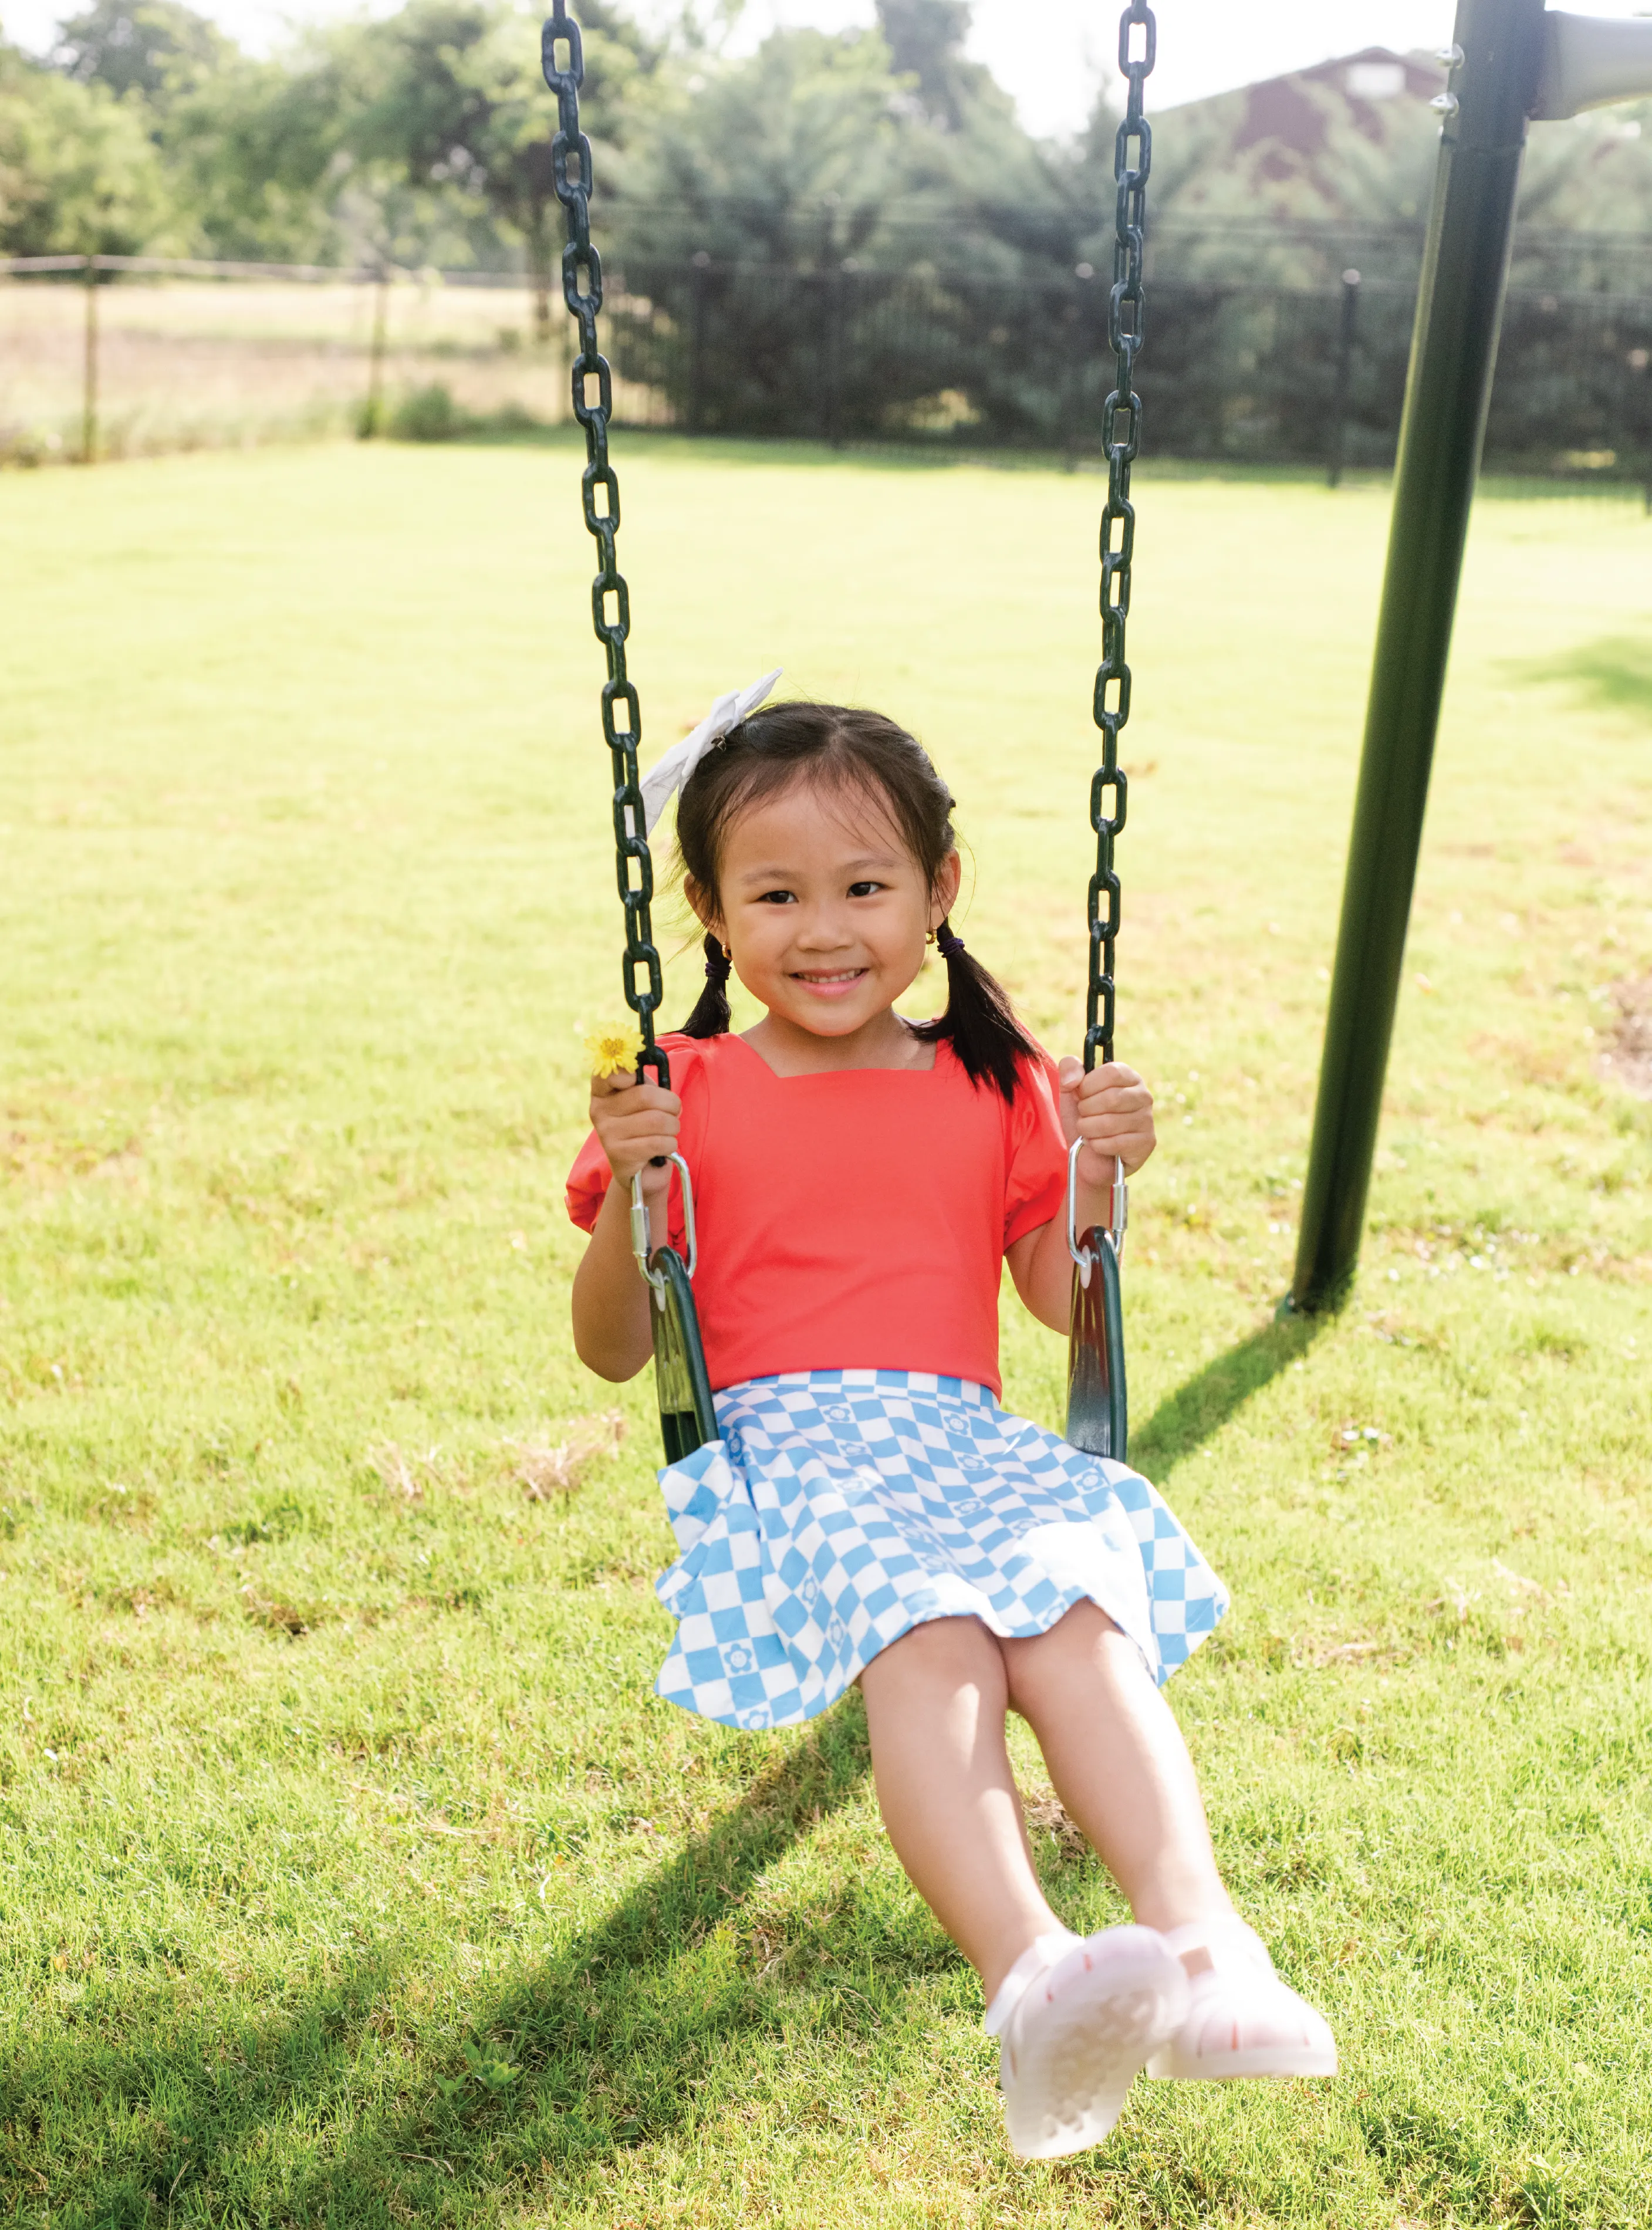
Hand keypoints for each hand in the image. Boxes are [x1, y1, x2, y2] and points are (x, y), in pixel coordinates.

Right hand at [589, 1068, 680, 1198]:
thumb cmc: (646, 1127)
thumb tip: (650, 1063)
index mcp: (602, 1091)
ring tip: (669, 1131)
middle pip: (645, 1096)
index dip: (624, 1070)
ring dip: (674, 1126)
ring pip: (656, 1120)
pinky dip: (670, 1144)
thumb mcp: (644, 1099)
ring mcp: (606, 1134)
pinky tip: (664, 1147)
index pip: (606, 1072)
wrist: (642, 1169)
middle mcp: (599, 1110)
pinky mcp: (619, 1155)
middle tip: (675, 1111)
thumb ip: (645, 1082)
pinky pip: (658, 1142)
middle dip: (671, 1104)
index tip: (634, 1077)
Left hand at [1056, 1057, 1156, 1189]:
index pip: (1112, 1072)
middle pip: (1111, 1098)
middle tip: (1084, 1116)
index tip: (1081, 1095)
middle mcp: (1143, 1095)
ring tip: (1088, 1131)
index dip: (1089, 1086)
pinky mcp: (1147, 1143)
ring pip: (1110, 1123)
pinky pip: (1115, 1143)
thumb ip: (1069, 1070)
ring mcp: (1147, 1119)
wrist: (1089, 1156)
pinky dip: (1097, 1145)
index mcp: (1128, 1077)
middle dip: (1086, 1110)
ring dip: (1088, 1129)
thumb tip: (1072, 1079)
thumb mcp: (1070, 1091)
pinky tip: (1097, 1144)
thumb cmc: (1085, 1119)